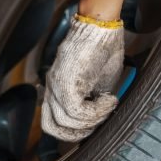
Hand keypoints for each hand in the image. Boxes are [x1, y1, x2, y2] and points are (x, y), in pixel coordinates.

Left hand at [41, 16, 123, 141]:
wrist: (100, 27)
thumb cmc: (102, 50)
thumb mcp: (98, 84)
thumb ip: (92, 103)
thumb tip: (99, 121)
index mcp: (56, 89)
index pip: (54, 122)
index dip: (75, 130)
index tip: (96, 122)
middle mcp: (51, 88)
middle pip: (53, 128)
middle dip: (79, 133)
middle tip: (100, 120)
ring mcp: (55, 85)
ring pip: (66, 122)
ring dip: (93, 121)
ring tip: (108, 105)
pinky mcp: (65, 83)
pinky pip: (77, 112)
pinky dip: (96, 112)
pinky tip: (109, 100)